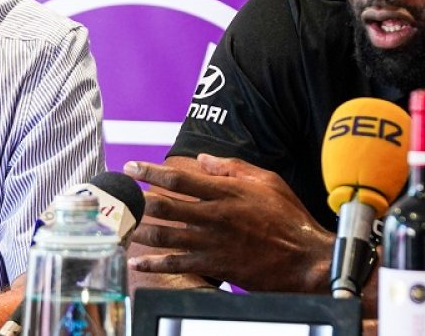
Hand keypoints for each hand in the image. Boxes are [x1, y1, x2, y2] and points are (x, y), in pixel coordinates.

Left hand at [125, 154, 333, 292]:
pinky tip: (138, 261)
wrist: (304, 258)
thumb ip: (232, 167)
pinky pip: (178, 264)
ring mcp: (212, 242)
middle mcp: (214, 216)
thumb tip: (203, 159)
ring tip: (122, 227)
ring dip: (140, 231)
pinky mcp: (215, 265)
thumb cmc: (289, 217)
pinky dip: (155, 263)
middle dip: (137, 200)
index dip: (150, 172)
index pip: (179, 179)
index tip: (132, 166)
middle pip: (164, 207)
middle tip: (120, 197)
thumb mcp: (267, 180)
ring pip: (165, 236)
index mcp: (226, 192)